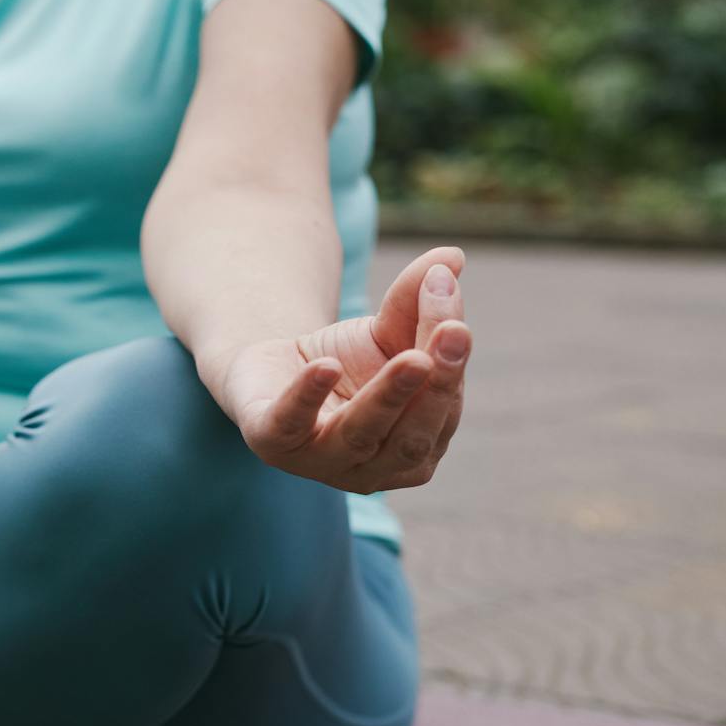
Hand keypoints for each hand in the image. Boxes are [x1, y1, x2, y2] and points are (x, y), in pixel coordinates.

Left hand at [199, 245, 472, 495]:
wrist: (271, 370)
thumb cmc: (346, 360)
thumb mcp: (385, 328)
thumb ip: (417, 299)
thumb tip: (452, 257)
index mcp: (423, 445)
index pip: (444, 401)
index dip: (452, 356)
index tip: (454, 302)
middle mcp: (381, 468)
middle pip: (414, 431)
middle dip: (436, 384)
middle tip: (453, 333)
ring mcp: (325, 463)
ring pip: (363, 433)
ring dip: (389, 395)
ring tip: (412, 356)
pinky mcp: (274, 443)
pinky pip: (292, 424)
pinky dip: (309, 397)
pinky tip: (326, 366)